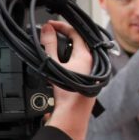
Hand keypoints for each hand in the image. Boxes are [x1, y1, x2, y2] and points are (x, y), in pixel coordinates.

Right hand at [40, 21, 95, 139]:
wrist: (73, 114)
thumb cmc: (67, 93)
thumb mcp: (54, 64)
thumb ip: (50, 45)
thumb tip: (47, 29)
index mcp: (85, 55)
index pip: (75, 31)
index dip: (62, 26)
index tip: (50, 25)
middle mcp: (91, 61)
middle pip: (79, 40)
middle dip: (65, 35)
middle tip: (52, 33)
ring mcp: (90, 69)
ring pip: (79, 51)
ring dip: (67, 46)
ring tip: (54, 45)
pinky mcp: (87, 77)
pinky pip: (80, 60)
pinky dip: (70, 56)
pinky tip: (60, 62)